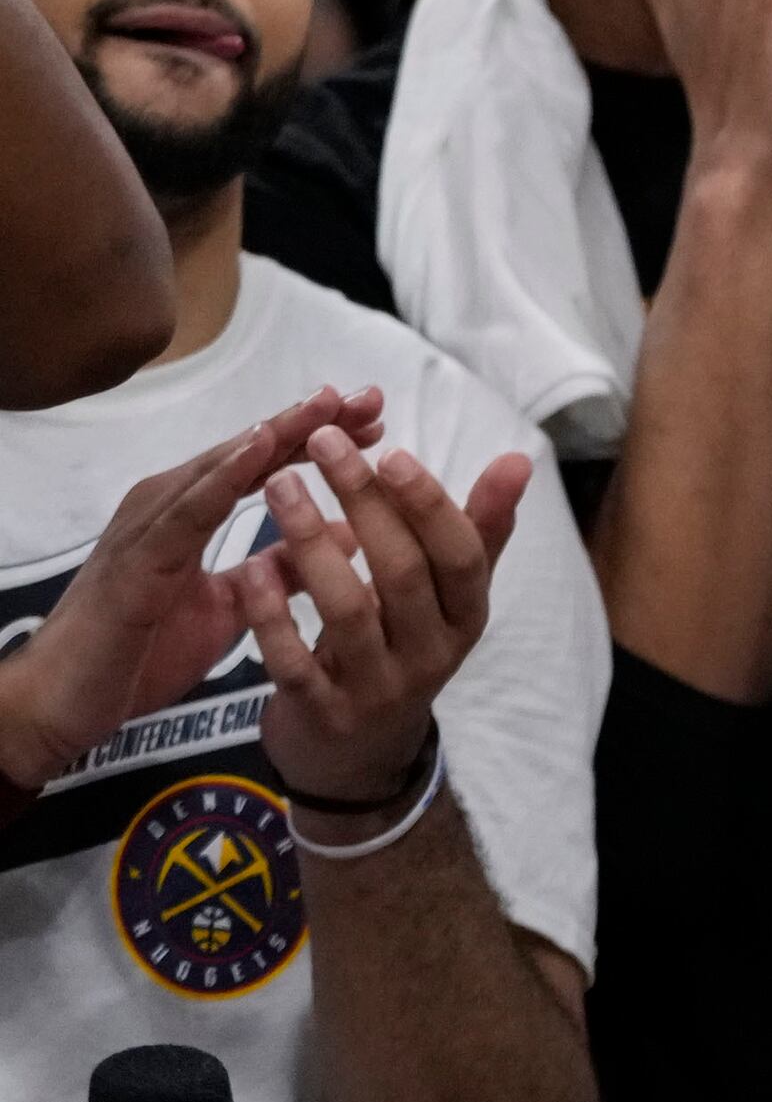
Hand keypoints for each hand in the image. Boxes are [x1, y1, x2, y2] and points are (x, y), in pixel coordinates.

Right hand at [0, 389, 384, 792]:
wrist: (64, 705)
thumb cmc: (142, 651)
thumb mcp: (230, 604)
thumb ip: (278, 566)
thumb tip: (344, 533)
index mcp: (189, 514)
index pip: (262, 463)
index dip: (318, 437)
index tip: (378, 418)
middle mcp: (168, 506)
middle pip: (247, 452)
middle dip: (310, 421)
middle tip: (372, 395)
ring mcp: (148, 526)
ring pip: (220, 468)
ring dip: (276, 433)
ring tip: (327, 404)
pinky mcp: (135, 558)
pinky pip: (185, 511)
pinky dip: (223, 477)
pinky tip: (260, 449)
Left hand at [233, 424, 527, 812]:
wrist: (357, 758)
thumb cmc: (404, 647)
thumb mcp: (448, 598)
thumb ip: (478, 530)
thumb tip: (520, 458)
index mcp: (467, 616)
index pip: (460, 555)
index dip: (428, 505)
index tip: (390, 453)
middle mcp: (431, 654)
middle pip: (402, 573)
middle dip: (361, 503)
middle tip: (320, 444)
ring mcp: (376, 689)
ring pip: (347, 611)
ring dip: (311, 542)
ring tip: (278, 487)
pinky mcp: (322, 715)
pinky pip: (292, 661)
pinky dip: (269, 613)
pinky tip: (249, 566)